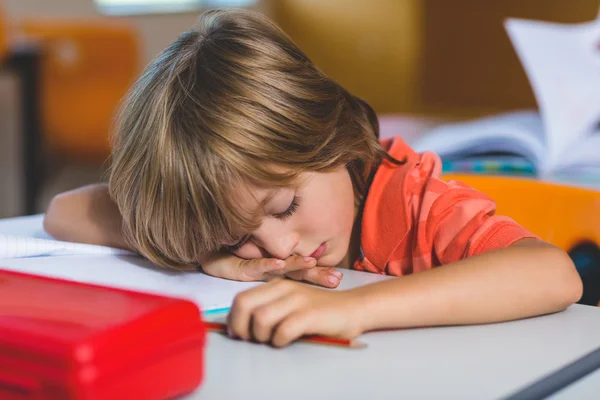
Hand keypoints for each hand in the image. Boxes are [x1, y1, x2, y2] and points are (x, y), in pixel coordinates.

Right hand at [200, 252, 342, 287]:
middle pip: (298, 270)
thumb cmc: (238, 267)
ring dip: (296, 264)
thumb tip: (295, 306)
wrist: (212, 257)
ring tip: (311, 263)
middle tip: (336, 278)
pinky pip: (257, 265)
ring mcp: (259, 264)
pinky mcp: (243, 265)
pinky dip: (269, 265)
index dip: (319, 274)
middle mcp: (272, 267)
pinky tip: (280, 265)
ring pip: (281, 265)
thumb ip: (276, 292)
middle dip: (317, 273)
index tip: (339, 278)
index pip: (302, 273)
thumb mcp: (261, 280)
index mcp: (279, 271)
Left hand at [227, 278, 363, 346]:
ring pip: (261, 318)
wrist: (353, 309)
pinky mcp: (310, 314)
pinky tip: (285, 341)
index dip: (233, 319)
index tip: (239, 334)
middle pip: (244, 305)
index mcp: (275, 285)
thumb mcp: (289, 305)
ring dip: (261, 336)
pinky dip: (279, 341)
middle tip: (251, 339)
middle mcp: (283, 288)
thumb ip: (267, 310)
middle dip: (241, 327)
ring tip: (272, 340)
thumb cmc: (319, 313)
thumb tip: (239, 328)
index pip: (240, 299)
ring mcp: (297, 300)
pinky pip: (282, 330)